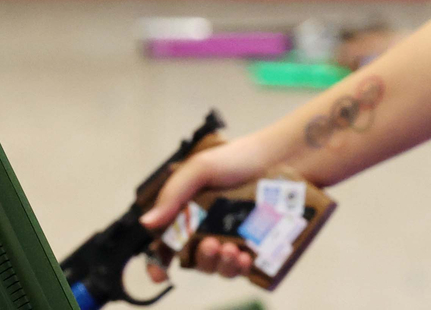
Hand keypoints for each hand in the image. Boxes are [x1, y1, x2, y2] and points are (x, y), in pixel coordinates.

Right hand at [138, 133, 275, 278]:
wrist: (283, 158)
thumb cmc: (239, 159)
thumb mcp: (201, 168)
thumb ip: (173, 194)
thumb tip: (146, 222)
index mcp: (187, 212)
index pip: (166, 243)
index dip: (158, 262)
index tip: (160, 273)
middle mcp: (206, 229)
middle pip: (194, 259)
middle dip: (201, 258)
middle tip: (211, 244)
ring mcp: (231, 239)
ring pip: (218, 266)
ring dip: (221, 265)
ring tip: (231, 251)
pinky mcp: (254, 246)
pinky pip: (242, 267)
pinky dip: (242, 267)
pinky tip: (246, 257)